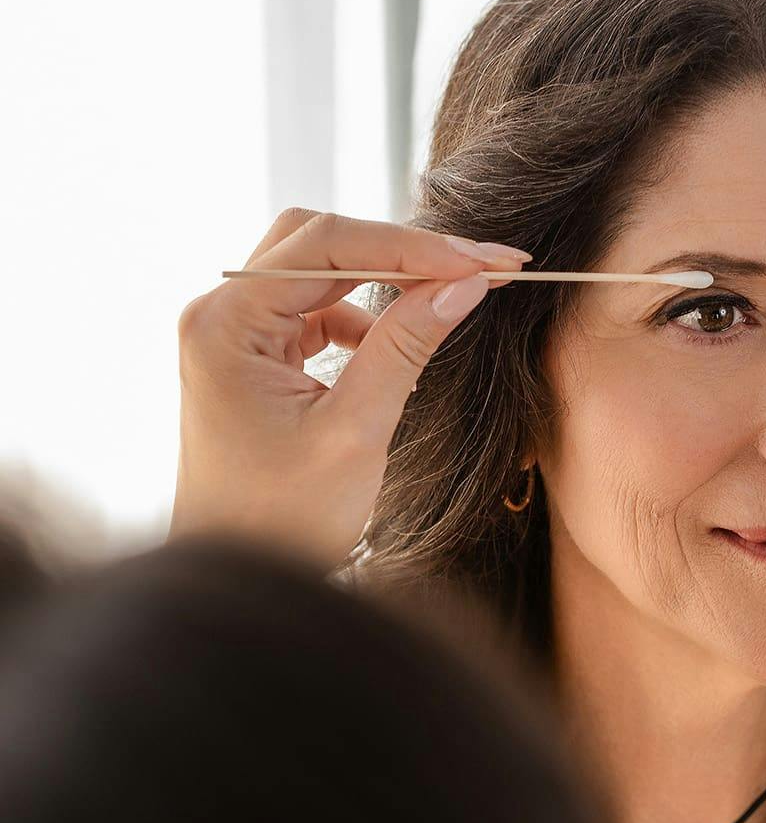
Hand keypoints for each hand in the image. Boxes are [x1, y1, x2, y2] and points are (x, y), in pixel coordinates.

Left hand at [170, 208, 528, 572]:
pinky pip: (314, 311)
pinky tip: (399, 344)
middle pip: (320, 242)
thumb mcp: (357, 431)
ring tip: (454, 297)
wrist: (238, 580)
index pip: (329, 247)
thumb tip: (465, 285)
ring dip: (387, 280)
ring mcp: (234, 336)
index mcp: (227, 325)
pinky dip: (364, 318)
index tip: (488, 261)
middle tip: (483, 268)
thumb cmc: (283, 521)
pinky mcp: (254, 359)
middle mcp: (220, 315)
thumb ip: (407, 347)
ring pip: (319, 271)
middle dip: (404, 250)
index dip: (416, 247)